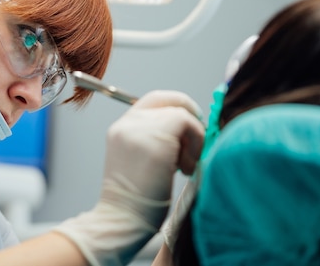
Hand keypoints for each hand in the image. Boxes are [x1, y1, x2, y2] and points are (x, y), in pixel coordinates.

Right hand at [54, 90, 203, 265]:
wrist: (121, 220)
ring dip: (194, 138)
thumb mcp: (140, 161)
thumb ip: (156, 141)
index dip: (177, 107)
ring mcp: (140, 127)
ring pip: (181, 113)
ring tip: (185, 166)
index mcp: (121, 129)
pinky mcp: (156, 136)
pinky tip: (186, 168)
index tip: (191, 127)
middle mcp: (128, 122)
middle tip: (198, 141)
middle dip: (190, 116)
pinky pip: (187, 123)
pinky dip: (196, 142)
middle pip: (169, 100)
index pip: (154, 100)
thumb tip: (188, 132)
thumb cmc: (136, 202)